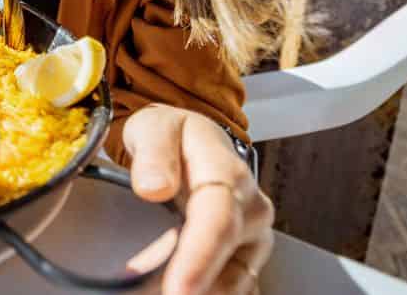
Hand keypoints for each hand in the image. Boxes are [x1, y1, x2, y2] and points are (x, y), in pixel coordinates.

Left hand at [123, 104, 272, 294]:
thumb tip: (154, 186)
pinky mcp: (246, 259)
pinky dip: (206, 294)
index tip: (177, 289)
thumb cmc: (171, 136)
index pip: (219, 219)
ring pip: (234, 282)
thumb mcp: (154, 127)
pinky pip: (232, 288)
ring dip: (201, 292)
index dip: (199, 258)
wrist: (190, 142)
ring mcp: (253, 238)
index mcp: (227, 173)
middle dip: (195, 286)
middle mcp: (250, 209)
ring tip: (154, 292)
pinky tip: (173, 290)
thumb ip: (152, 152)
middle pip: (229, 258)